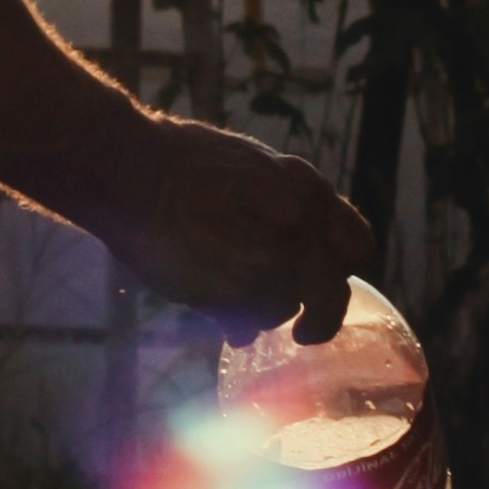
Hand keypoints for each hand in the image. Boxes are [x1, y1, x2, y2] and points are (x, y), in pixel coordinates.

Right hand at [83, 112, 369, 346]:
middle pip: (332, 291)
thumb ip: (279, 212)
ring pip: (286, 308)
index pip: (358, 245)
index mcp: (306, 186)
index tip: (322, 282)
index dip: (340, 270)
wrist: (131, 169)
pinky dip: (233, 320)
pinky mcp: (241, 288)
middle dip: (313, 311)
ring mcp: (273, 257)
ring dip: (262, 310)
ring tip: (225, 294)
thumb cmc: (178, 162)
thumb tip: (291, 257)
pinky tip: (208, 304)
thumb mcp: (248, 167)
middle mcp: (301, 222)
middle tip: (298, 326)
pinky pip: (249, 321)